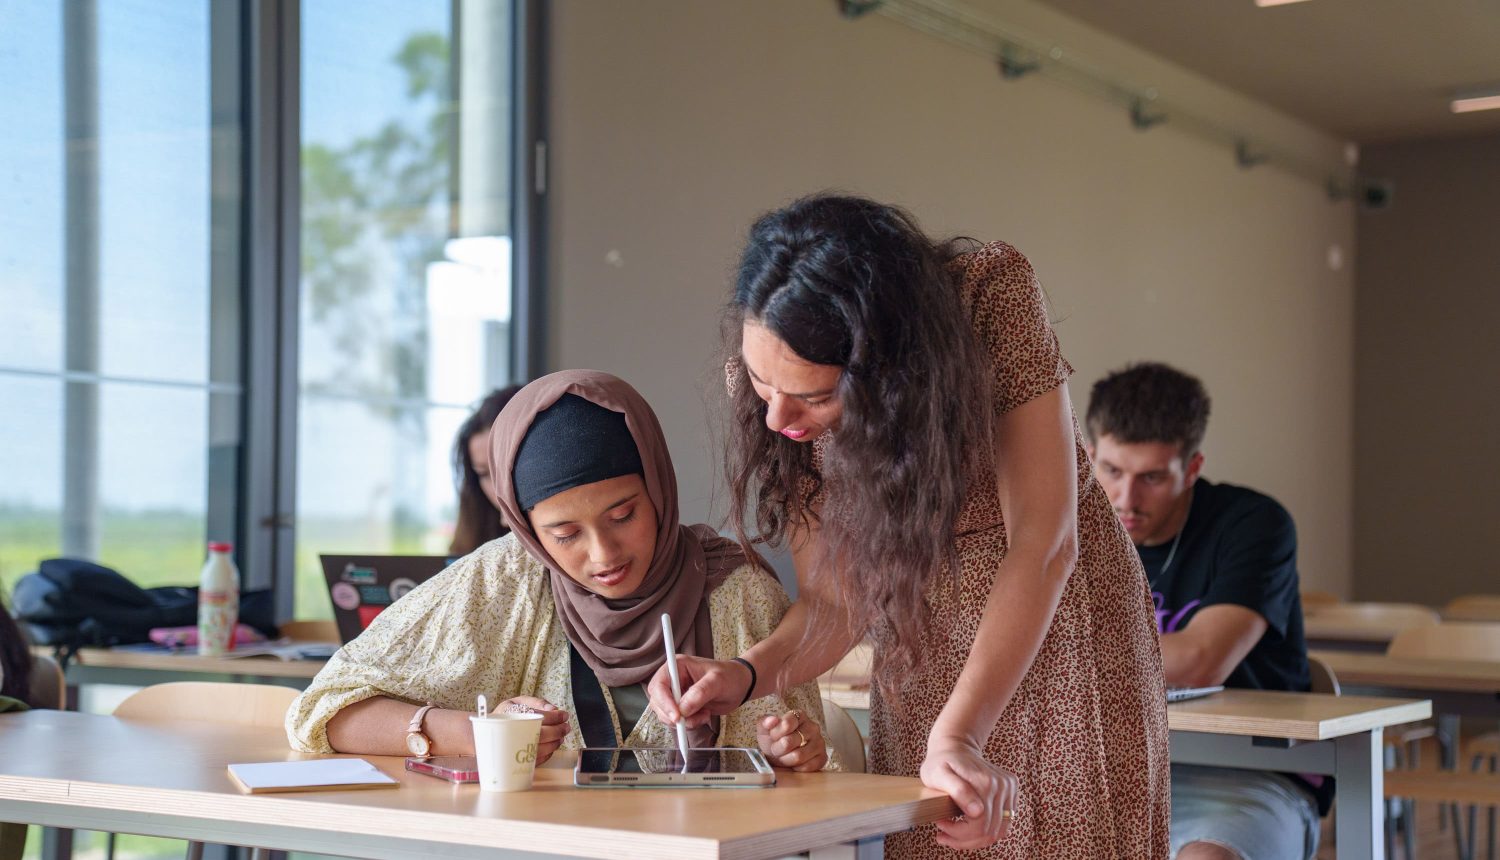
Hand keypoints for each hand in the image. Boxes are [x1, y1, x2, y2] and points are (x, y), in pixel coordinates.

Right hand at [499, 696, 570, 764]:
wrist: (482, 736)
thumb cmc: (503, 716)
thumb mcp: (515, 701)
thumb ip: (535, 702)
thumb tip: (553, 708)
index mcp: (509, 715)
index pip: (537, 716)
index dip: (554, 716)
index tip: (564, 715)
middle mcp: (510, 733)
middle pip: (541, 734)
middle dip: (558, 730)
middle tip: (566, 727)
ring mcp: (513, 749)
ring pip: (541, 749)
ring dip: (555, 743)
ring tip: (560, 736)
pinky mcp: (516, 761)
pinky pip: (536, 760)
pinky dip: (548, 753)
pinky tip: (552, 745)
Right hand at [647, 656, 753, 729]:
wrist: (739, 686)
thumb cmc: (730, 676)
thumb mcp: (717, 681)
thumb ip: (700, 693)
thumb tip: (683, 709)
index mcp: (677, 666)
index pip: (659, 685)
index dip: (664, 702)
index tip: (677, 716)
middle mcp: (673, 680)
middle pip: (658, 702)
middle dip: (673, 715)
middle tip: (691, 720)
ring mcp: (676, 694)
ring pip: (666, 714)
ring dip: (684, 721)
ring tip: (704, 715)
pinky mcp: (682, 707)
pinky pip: (676, 720)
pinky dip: (689, 723)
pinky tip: (704, 716)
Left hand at [757, 709, 827, 771]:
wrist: (780, 754)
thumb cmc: (773, 740)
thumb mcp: (765, 729)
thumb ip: (765, 722)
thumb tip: (772, 720)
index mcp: (799, 716)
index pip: (787, 724)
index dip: (775, 734)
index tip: (773, 737)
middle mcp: (813, 727)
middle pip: (789, 742)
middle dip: (778, 749)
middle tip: (776, 750)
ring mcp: (819, 742)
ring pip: (798, 756)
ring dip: (786, 760)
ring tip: (784, 757)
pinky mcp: (822, 757)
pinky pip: (808, 767)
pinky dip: (797, 768)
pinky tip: (794, 763)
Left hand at [920, 734, 1019, 850]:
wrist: (955, 747)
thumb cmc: (941, 762)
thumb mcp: (939, 774)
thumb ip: (957, 790)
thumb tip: (977, 811)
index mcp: (986, 783)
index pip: (980, 825)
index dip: (959, 833)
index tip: (941, 825)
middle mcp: (1003, 786)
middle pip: (990, 831)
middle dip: (965, 839)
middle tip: (943, 835)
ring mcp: (1009, 789)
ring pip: (998, 832)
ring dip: (976, 839)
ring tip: (954, 834)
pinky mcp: (1011, 793)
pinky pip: (1003, 824)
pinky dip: (985, 832)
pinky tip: (967, 827)